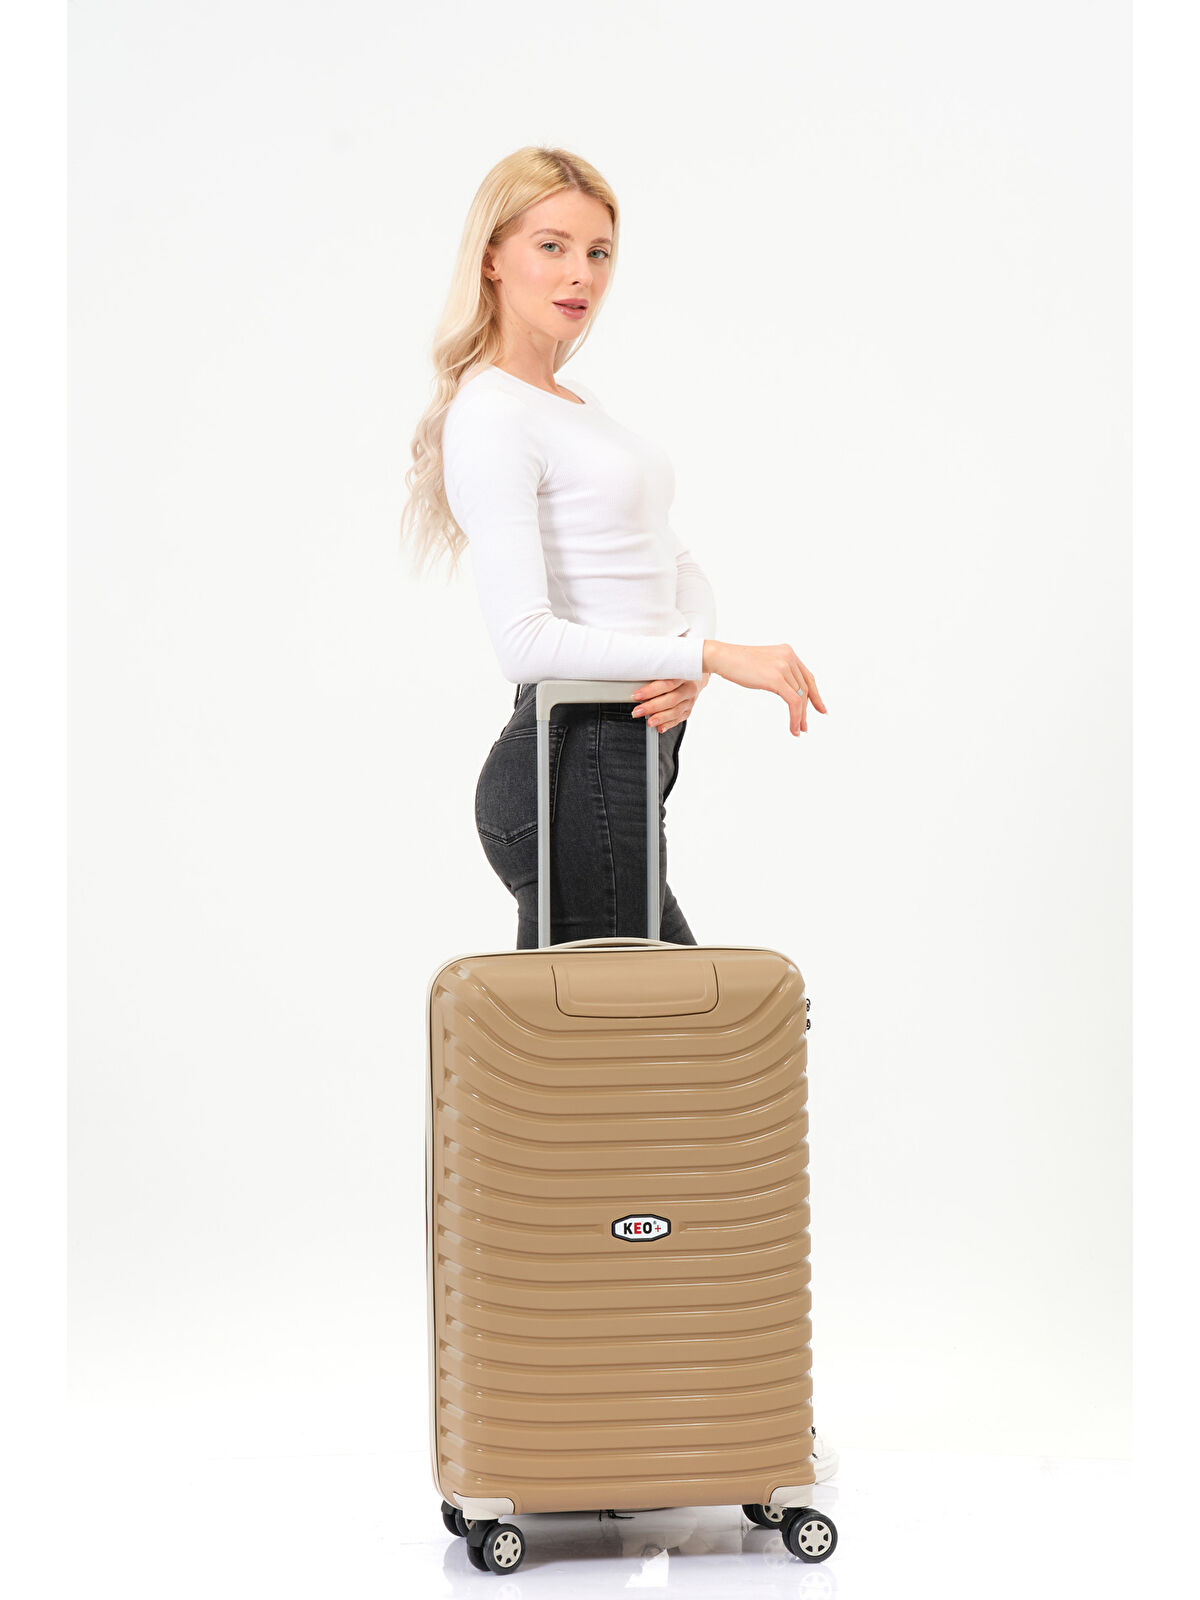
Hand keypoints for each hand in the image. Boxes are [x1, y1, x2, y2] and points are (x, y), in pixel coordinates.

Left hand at [629, 673, 708, 732]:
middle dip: (652, 707)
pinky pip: (678, 719)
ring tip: (648, 722)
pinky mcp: (688, 710)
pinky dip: (668, 724)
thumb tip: (636, 683)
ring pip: (675, 711)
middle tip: (638, 711)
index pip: (667, 684)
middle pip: (671, 699)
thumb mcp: (669, 669)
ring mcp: (690, 701)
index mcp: (683, 675)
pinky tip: (659, 727)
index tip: (636, 696)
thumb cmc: (677, 672)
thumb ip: (657, 675)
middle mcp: (688, 688)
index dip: (650, 691)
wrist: (696, 677)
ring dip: (660, 718)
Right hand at [703, 641, 826, 735]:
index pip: (807, 677)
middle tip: (805, 726)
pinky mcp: (776, 678)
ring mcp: (783, 666)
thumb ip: (778, 673)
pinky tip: (793, 727)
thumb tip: (788, 692)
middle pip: (805, 688)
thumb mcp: (765, 664)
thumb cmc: (738, 663)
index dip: (815, 695)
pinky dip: (795, 717)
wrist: (723, 657)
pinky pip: (793, 701)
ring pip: (800, 697)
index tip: (820, 708)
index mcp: (788, 652)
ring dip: (800, 717)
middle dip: (807, 710)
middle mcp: (789, 657)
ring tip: (798, 730)